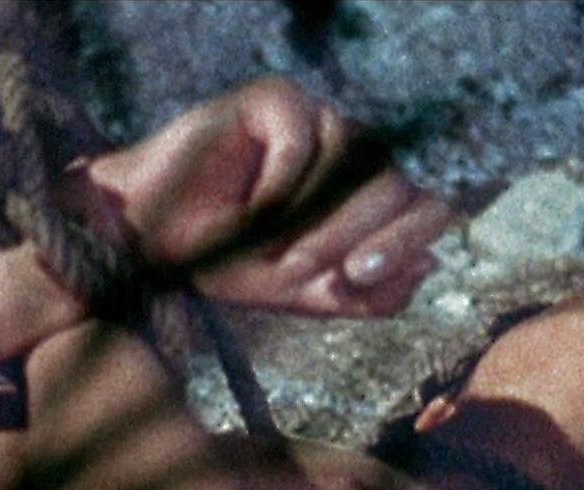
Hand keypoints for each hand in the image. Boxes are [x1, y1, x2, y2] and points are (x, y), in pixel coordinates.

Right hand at [80, 78, 451, 317]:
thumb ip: (367, 293)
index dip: (403, 242)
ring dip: (313, 218)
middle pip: (396, 185)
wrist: (152, 240)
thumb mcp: (304, 295)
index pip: (425, 208)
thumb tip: (431, 265)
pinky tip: (248, 206)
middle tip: (300, 269)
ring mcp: (320, 122)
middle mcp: (354, 155)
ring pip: (354, 160)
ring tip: (270, 248)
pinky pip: (304, 138)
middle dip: (351, 236)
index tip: (358, 276)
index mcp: (370, 199)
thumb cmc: (228, 262)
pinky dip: (279, 184)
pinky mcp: (279, 100)